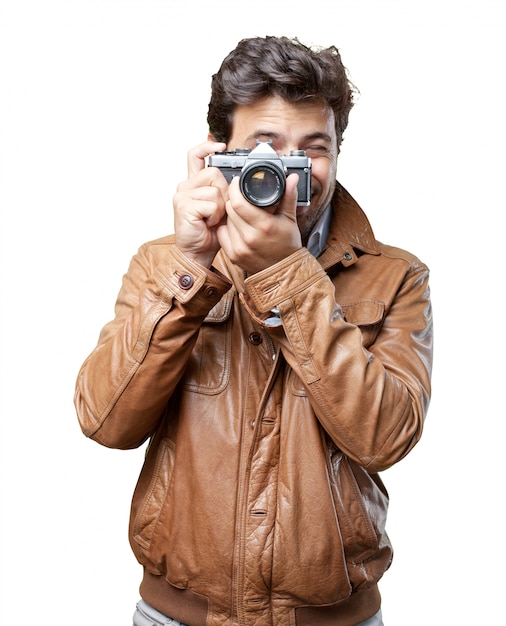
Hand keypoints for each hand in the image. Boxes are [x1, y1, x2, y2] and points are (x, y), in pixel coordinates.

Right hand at [173, 141, 227, 267]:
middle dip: (224, 193)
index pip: (195, 156)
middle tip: (217, 212)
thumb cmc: (210, 233)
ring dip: (221, 207)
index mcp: (193, 184)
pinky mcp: (184, 206)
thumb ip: (224, 192)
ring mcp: (182, 195)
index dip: (206, 147)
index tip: (221, 145)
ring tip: (212, 219)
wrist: (198, 253)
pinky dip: (215, 216)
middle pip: (214, 173)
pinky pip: (212, 203)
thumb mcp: (221, 208)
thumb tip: (238, 180)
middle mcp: (185, 186)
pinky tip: (208, 224)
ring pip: (215, 189)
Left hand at [217, 173, 301, 274]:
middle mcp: (249, 238)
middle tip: (240, 196)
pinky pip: (222, 233)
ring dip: (230, 213)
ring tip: (240, 211)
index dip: (235, 188)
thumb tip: (292, 178)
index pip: (238, 202)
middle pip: (229, 208)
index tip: (238, 182)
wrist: (283, 271)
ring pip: (225, 220)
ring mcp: (239, 248)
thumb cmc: (287, 245)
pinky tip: (237, 225)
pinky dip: (227, 226)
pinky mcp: (232, 255)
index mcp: (264, 226)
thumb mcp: (290, 219)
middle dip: (233, 199)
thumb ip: (289, 197)